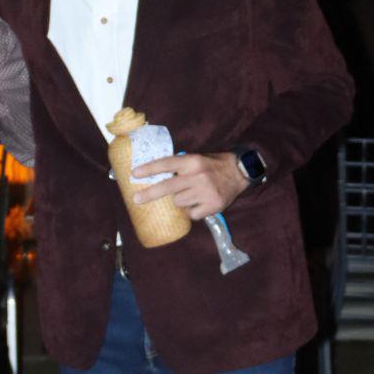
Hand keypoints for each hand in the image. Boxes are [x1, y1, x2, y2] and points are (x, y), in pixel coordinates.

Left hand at [131, 152, 248, 219]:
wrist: (239, 172)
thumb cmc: (211, 165)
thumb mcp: (195, 159)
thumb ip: (178, 166)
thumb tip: (153, 175)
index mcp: (192, 161)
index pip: (166, 164)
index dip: (149, 169)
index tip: (134, 174)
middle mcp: (198, 176)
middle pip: (168, 187)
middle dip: (149, 194)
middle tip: (136, 199)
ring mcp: (206, 192)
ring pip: (179, 202)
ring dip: (179, 201)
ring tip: (189, 194)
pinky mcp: (213, 205)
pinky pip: (192, 214)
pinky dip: (191, 211)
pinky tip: (198, 203)